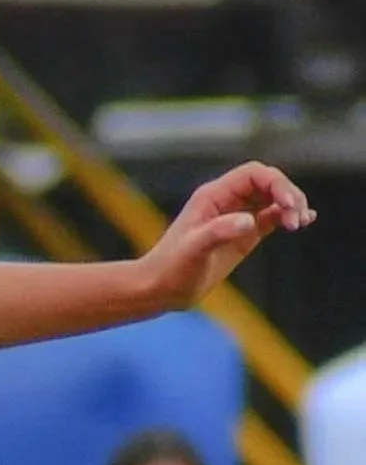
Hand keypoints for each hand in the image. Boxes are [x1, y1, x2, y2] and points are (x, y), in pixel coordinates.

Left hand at [141, 163, 313, 308]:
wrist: (159, 290)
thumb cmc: (171, 270)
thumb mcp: (193, 251)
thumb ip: (219, 232)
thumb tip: (249, 221)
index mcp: (214, 196)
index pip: (254, 174)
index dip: (276, 183)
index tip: (289, 205)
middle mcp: (226, 201)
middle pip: (268, 182)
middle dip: (288, 194)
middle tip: (298, 219)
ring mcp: (236, 217)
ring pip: (272, 199)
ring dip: (291, 206)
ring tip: (300, 224)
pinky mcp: (242, 235)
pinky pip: (270, 218)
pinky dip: (287, 217)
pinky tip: (305, 221)